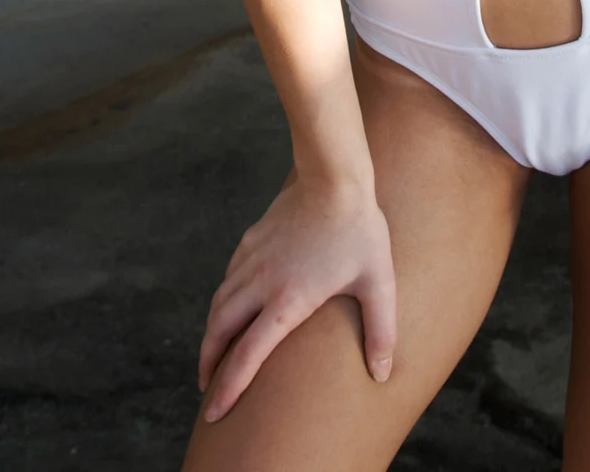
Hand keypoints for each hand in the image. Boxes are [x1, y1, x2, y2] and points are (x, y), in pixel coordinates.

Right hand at [198, 171, 395, 421]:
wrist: (333, 178)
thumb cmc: (360, 233)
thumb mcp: (379, 286)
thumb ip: (381, 332)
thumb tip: (382, 374)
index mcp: (287, 301)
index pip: (249, 355)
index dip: (230, 386)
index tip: (216, 410)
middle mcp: (260, 284)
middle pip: (219, 331)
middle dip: (209, 363)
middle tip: (207, 389)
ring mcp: (251, 260)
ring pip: (219, 304)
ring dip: (212, 334)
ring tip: (213, 355)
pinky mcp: (250, 242)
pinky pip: (229, 279)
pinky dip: (223, 302)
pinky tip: (230, 309)